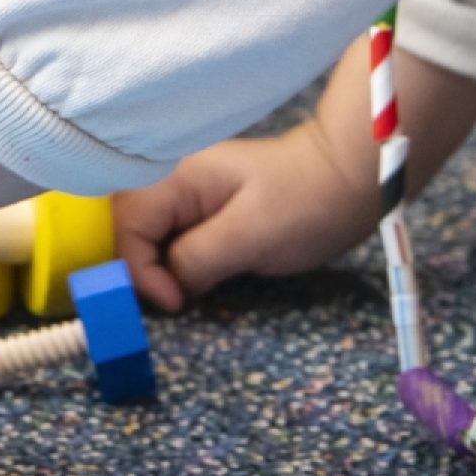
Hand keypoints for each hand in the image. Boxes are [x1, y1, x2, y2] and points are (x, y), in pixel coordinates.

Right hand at [113, 120, 381, 312]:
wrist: (348, 179)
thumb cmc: (304, 203)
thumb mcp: (251, 236)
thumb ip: (198, 258)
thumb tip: (167, 288)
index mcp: (178, 174)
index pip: (128, 222)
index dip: (139, 268)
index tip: (175, 301)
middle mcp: (173, 176)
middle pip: (127, 224)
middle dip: (139, 267)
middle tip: (173, 299)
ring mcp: (187, 190)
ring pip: (146, 232)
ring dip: (154, 267)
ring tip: (180, 294)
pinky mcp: (202, 207)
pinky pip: (169, 235)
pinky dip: (171, 262)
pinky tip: (191, 280)